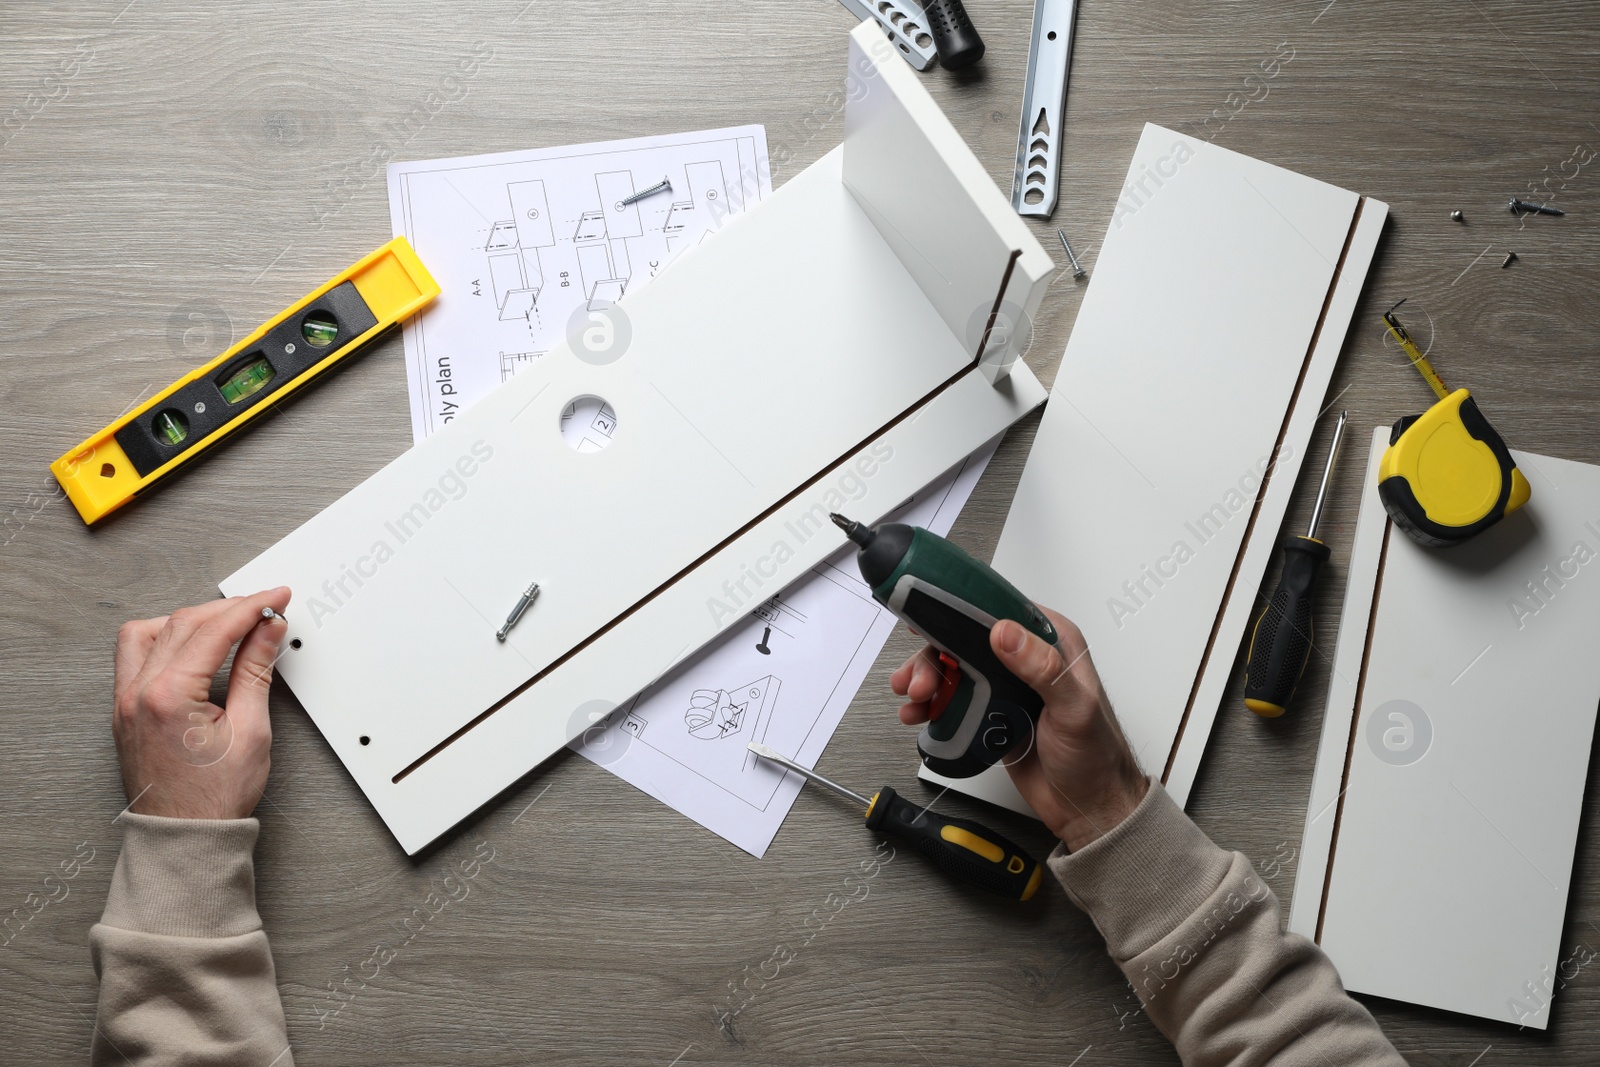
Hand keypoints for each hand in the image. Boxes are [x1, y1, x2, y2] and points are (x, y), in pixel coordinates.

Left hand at [112, 588, 290, 819]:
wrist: (184, 836)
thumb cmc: (214, 797)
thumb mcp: (250, 729)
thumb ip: (256, 670)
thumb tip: (267, 630)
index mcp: (167, 696)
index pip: (213, 631)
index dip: (251, 607)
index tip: (276, 597)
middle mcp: (137, 694)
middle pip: (181, 623)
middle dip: (226, 610)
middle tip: (263, 608)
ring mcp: (124, 701)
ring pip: (147, 632)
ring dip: (187, 620)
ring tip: (225, 624)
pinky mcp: (123, 709)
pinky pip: (134, 655)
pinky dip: (164, 639)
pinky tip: (191, 647)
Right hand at [889, 606, 1147, 850]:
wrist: (1089, 807)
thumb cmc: (1096, 757)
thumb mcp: (1074, 708)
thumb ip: (1043, 668)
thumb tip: (1005, 632)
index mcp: (1052, 643)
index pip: (1001, 610)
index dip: (960, 609)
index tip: (929, 615)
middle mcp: (1026, 659)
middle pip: (966, 640)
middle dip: (935, 656)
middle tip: (921, 681)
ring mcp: (1006, 686)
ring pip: (954, 669)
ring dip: (928, 679)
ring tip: (915, 699)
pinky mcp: (991, 713)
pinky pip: (954, 700)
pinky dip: (932, 704)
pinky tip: (919, 713)